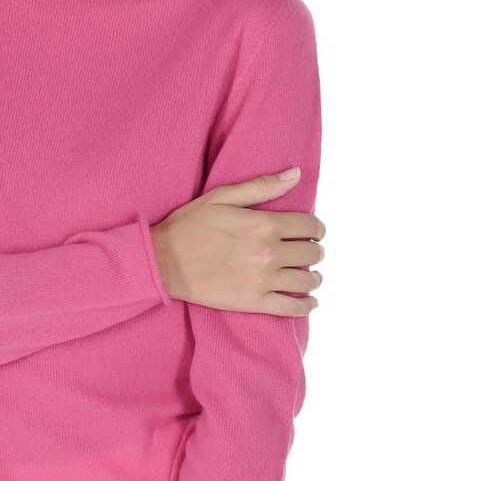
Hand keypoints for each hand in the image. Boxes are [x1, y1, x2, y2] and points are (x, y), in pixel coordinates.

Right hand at [149, 168, 324, 313]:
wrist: (163, 262)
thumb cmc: (189, 226)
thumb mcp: (222, 196)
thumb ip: (261, 186)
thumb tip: (296, 173)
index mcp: (264, 224)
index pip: (310, 226)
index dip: (316, 228)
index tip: (313, 232)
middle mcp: (269, 252)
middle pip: (312, 253)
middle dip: (314, 250)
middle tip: (307, 252)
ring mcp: (263, 279)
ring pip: (307, 280)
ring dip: (313, 277)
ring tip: (310, 276)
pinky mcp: (254, 302)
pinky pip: (292, 306)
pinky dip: (305, 305)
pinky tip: (308, 301)